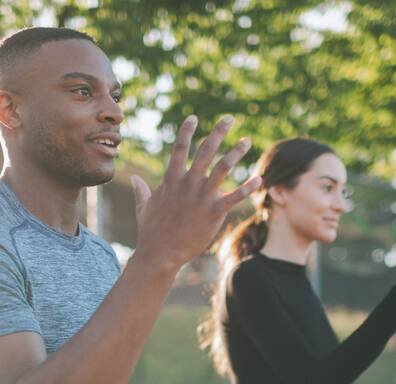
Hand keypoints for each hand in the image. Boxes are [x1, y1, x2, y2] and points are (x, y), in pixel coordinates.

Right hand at [128, 115, 261, 274]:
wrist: (159, 254)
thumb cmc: (150, 232)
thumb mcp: (143, 207)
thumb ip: (142, 190)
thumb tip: (136, 179)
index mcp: (171, 181)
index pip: (179, 149)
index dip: (186, 131)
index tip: (194, 117)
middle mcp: (187, 184)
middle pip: (205, 151)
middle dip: (218, 132)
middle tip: (229, 119)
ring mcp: (201, 197)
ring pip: (222, 168)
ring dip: (236, 152)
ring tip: (246, 141)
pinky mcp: (213, 212)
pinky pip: (234, 197)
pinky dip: (247, 187)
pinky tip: (259, 179)